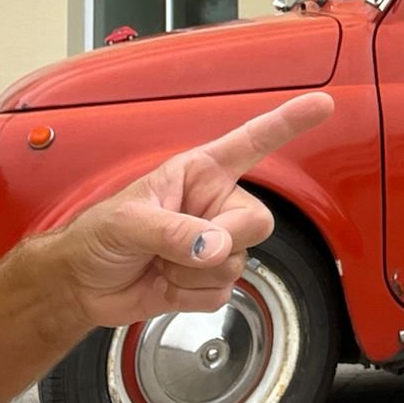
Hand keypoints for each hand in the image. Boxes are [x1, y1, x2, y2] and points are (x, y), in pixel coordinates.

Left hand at [56, 92, 333, 328]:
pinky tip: (164, 284)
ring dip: (193, 274)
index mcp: (200, 173)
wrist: (82, 285)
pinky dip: (189, 297)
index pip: (252, 143)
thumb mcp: (128, 222)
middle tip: (184, 248)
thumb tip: (213, 248)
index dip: (288, 123)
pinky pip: (221, 294)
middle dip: (223, 241)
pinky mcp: (208, 281)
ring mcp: (214, 245)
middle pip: (256, 223)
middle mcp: (215, 206)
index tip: (321, 105)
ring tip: (159, 264)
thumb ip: (173, 232)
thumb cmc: (98, 236)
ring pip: (237, 264)